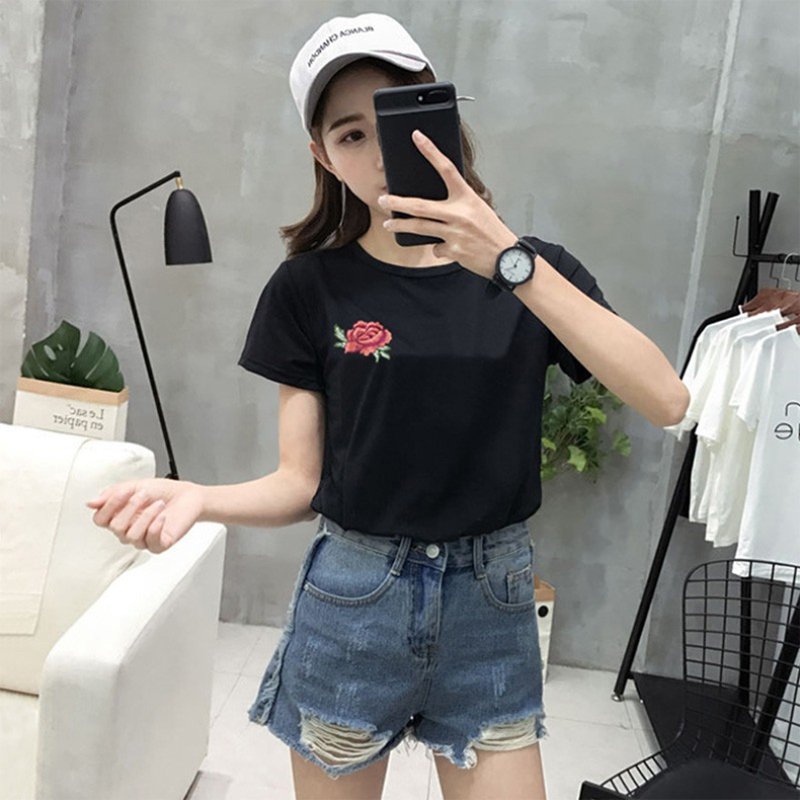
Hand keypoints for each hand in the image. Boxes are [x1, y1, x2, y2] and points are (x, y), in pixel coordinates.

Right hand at [86, 479, 203, 553]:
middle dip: (131, 507)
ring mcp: (143, 539)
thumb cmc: (163, 491)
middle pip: (115, 528)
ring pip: (131, 536)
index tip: (125, 491)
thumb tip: (90, 503)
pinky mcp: (158, 545)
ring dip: (146, 516)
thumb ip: (112, 494)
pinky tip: (163, 516)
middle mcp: (128, 529)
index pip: (100, 520)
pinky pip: (150, 542)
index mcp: (119, 515)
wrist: (187, 496)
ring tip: (159, 504)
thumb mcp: (134, 486)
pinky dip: (156, 527)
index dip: (110, 506)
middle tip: (145, 495)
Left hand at [378, 129, 518, 280]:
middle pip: (420, 205)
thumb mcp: (478, 208)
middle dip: (397, 203)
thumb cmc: (492, 232)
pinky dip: (438, 248)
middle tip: (382, 199)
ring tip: (389, 225)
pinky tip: (447, 248)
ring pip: (419, 227)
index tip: (417, 137)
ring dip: (400, 226)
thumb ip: (458, 204)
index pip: (446, 168)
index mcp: (467, 197)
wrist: (507, 257)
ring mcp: (454, 232)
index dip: (431, 151)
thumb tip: (434, 205)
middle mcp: (459, 213)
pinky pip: (436, 248)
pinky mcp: (453, 250)